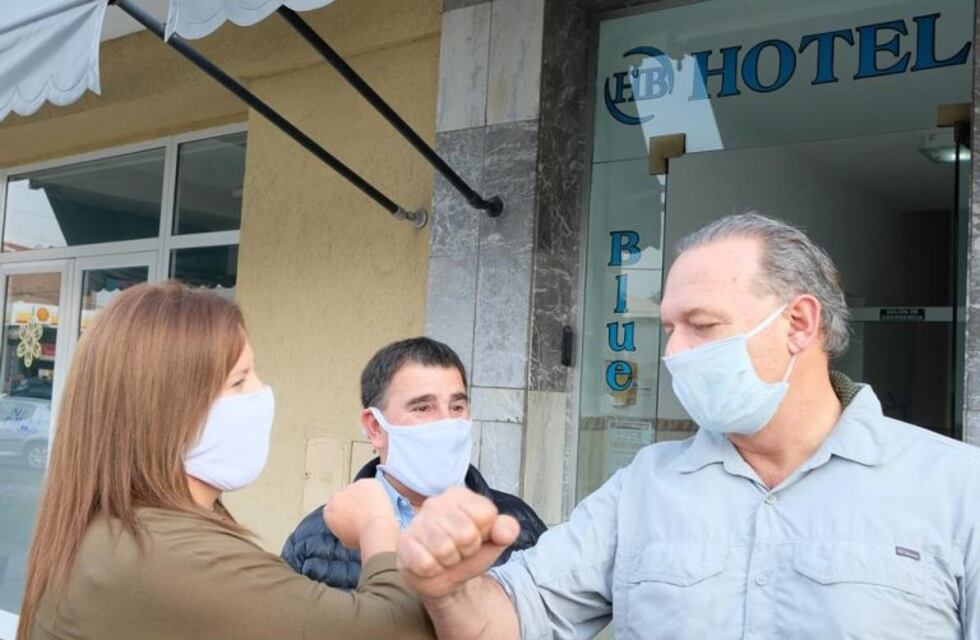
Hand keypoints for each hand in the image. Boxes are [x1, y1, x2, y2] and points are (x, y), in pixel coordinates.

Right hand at [324, 479, 397, 550]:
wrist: (376, 530)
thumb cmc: (362, 539)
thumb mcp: (345, 539)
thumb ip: (343, 527)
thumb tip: (349, 526)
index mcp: (329, 511)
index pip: (335, 508)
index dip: (346, 513)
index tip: (354, 518)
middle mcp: (336, 496)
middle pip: (345, 497)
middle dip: (354, 503)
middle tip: (366, 513)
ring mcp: (352, 487)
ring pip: (358, 490)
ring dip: (365, 497)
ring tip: (375, 510)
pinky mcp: (366, 482)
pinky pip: (371, 486)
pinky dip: (376, 492)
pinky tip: (381, 502)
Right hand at [396, 487, 519, 599]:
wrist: (444, 578)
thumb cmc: (468, 553)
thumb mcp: (494, 541)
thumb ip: (507, 530)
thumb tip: (504, 531)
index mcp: (461, 496)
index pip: (485, 514)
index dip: (484, 534)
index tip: (476, 538)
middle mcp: (436, 502)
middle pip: (466, 534)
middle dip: (467, 551)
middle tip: (459, 551)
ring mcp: (417, 521)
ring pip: (445, 549)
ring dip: (449, 561)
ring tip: (445, 557)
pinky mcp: (404, 542)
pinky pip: (425, 563)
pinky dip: (433, 570)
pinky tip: (430, 563)